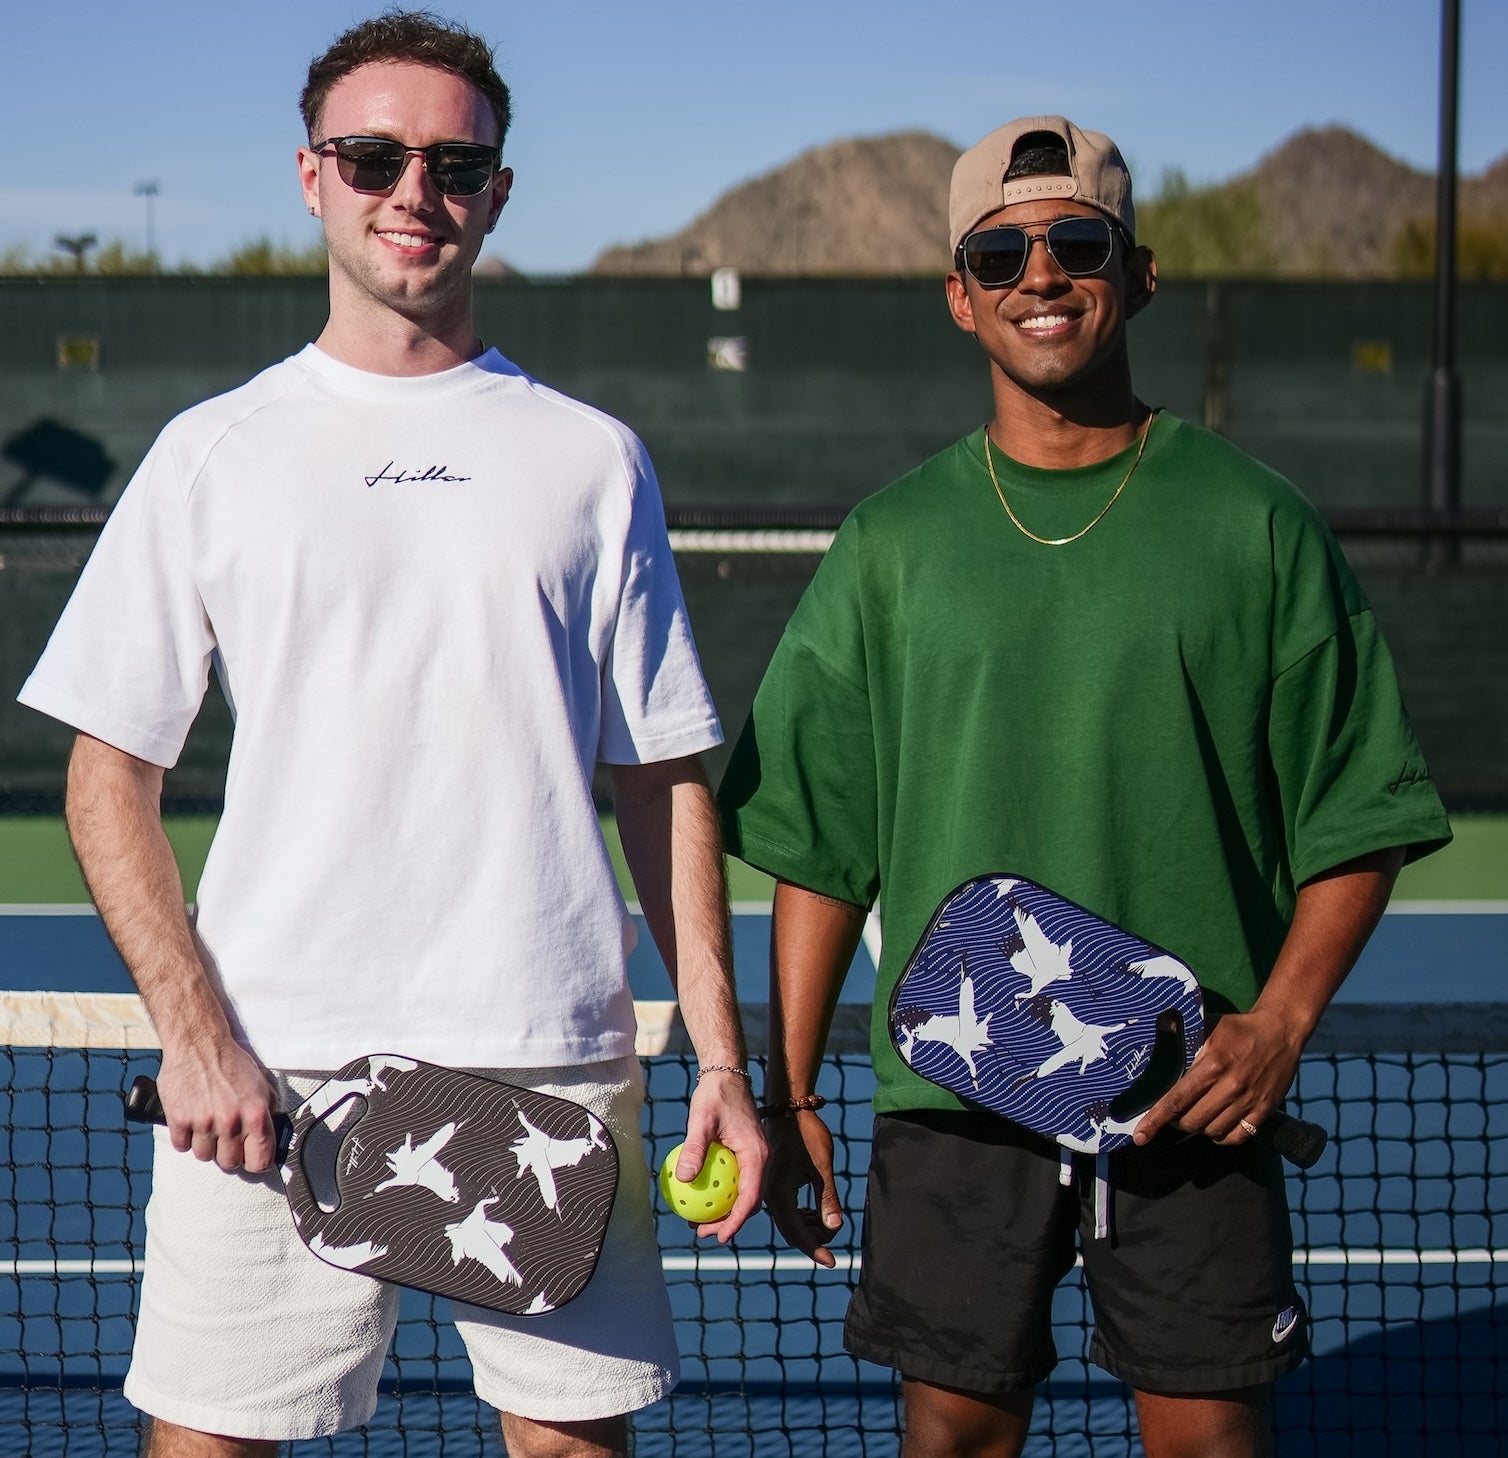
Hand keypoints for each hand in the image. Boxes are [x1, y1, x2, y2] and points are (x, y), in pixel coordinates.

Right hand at [156, 1041, 278, 1172]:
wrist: (199, 1044)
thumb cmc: (231, 1063)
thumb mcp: (261, 1083)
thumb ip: (267, 1110)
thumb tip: (271, 1135)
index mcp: (255, 1113)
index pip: (260, 1160)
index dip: (256, 1162)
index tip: (252, 1159)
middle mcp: (231, 1121)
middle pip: (230, 1163)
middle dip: (229, 1154)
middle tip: (226, 1139)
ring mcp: (203, 1122)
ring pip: (204, 1156)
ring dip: (206, 1145)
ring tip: (207, 1125)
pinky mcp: (179, 1120)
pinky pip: (182, 1147)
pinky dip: (185, 1138)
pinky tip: (191, 1122)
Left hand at [678, 1070, 766, 1242]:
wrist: (726, 1074)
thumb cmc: (714, 1095)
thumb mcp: (701, 1120)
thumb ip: (694, 1149)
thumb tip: (684, 1179)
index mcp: (757, 1154)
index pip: (751, 1197)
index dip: (736, 1221)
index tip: (719, 1236)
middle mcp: (761, 1158)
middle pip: (750, 1201)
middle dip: (728, 1222)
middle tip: (701, 1232)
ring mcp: (755, 1156)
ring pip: (744, 1193)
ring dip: (725, 1210)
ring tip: (698, 1221)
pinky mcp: (746, 1153)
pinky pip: (737, 1180)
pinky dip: (722, 1193)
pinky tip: (700, 1196)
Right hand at [762, 1112, 843, 1266]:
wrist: (788, 1107)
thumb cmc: (807, 1133)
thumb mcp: (822, 1166)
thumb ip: (827, 1198)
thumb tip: (835, 1228)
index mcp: (778, 1192)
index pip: (796, 1232)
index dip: (815, 1250)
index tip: (832, 1263)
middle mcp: (768, 1194)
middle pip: (790, 1230)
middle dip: (813, 1240)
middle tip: (834, 1240)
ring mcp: (767, 1189)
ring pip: (788, 1221)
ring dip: (808, 1228)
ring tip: (828, 1224)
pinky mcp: (771, 1182)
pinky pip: (786, 1209)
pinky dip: (802, 1215)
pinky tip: (815, 1211)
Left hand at [1132, 1006, 1302, 1148]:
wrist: (1280, 1031)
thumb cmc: (1238, 1028)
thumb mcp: (1207, 1024)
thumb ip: (1181, 1032)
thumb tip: (1158, 1026)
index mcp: (1212, 1064)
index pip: (1177, 1099)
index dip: (1156, 1119)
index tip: (1139, 1136)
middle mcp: (1230, 1086)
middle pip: (1192, 1120)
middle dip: (1176, 1122)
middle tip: (1173, 1114)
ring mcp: (1249, 1101)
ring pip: (1213, 1131)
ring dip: (1199, 1128)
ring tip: (1195, 1116)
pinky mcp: (1264, 1110)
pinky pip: (1237, 1137)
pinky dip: (1222, 1137)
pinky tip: (1216, 1126)